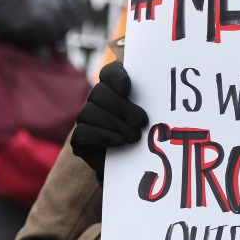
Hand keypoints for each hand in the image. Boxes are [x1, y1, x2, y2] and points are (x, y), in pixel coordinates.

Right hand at [71, 61, 147, 181]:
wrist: (136, 166)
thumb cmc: (148, 135)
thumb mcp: (154, 116)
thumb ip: (154, 101)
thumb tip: (160, 88)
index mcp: (116, 87)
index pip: (109, 72)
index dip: (116, 77)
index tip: (127, 89)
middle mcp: (98, 100)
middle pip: (99, 92)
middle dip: (121, 108)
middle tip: (142, 122)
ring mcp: (86, 118)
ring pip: (90, 112)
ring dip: (116, 125)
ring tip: (134, 137)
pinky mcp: (80, 139)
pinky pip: (82, 133)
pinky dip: (103, 137)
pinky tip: (119, 142)